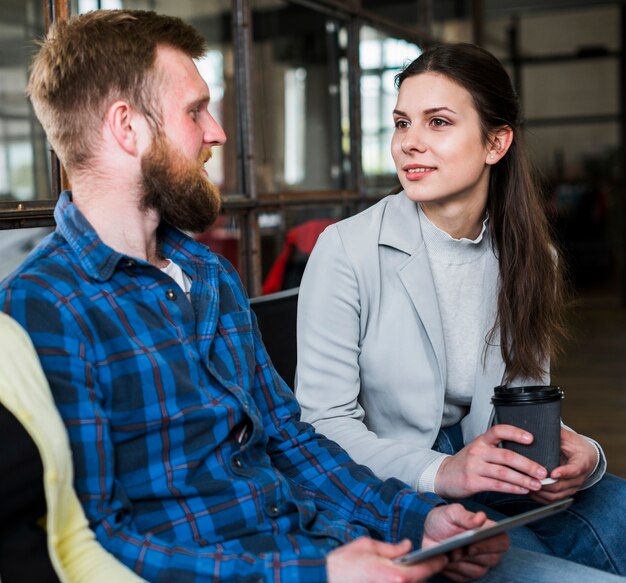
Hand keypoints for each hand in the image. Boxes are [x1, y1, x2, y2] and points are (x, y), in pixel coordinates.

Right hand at [326, 537, 446, 582]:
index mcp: (396, 575)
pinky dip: (400, 582)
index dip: (437, 562)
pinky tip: (393, 575)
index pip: (425, 569)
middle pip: (419, 581)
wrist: (325, 579)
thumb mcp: (368, 546)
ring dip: (411, 578)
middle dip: (422, 571)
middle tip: (426, 560)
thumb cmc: (343, 564)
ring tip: (405, 567)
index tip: (443, 557)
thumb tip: (407, 546)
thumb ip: (391, 548)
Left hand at [423, 504, 509, 581]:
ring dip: (461, 564)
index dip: (491, 545)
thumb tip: (481, 517)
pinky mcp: (466, 574)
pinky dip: (453, 570)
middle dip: (473, 556)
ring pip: (478, 571)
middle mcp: (487, 549)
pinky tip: (444, 562)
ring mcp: (478, 563)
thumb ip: (465, 515)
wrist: (429, 533)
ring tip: (449, 554)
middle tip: (456, 550)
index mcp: (488, 531)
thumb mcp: (450, 513)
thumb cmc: (443, 520)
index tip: (472, 544)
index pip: (502, 541)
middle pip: (492, 559)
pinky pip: (463, 578)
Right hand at [434, 425, 547, 497]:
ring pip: (504, 472)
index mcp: (481, 441)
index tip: (531, 438)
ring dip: (523, 479)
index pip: (499, 430)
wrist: (443, 475)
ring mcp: (474, 467)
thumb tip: (526, 455)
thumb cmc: (466, 463)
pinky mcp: (473, 482)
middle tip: (543, 471)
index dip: (515, 433)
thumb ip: (497, 450)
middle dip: (528, 464)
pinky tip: (523, 490)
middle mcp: (478, 451)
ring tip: (537, 484)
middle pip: (506, 455)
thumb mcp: (478, 450)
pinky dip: (513, 488)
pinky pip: (497, 485)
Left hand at [530, 427, 597, 503]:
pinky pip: (554, 499)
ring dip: (541, 492)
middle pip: (562, 486)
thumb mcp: (569, 437)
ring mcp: (573, 487)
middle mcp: (579, 478)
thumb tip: (541, 425)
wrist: (588, 457)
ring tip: (526, 485)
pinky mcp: (567, 492)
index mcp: (582, 462)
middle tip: (530, 479)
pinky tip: (530, 492)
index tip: (552, 473)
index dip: (563, 472)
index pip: (574, 470)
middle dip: (545, 484)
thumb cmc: (576, 446)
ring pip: (557, 495)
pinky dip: (542, 498)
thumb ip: (557, 433)